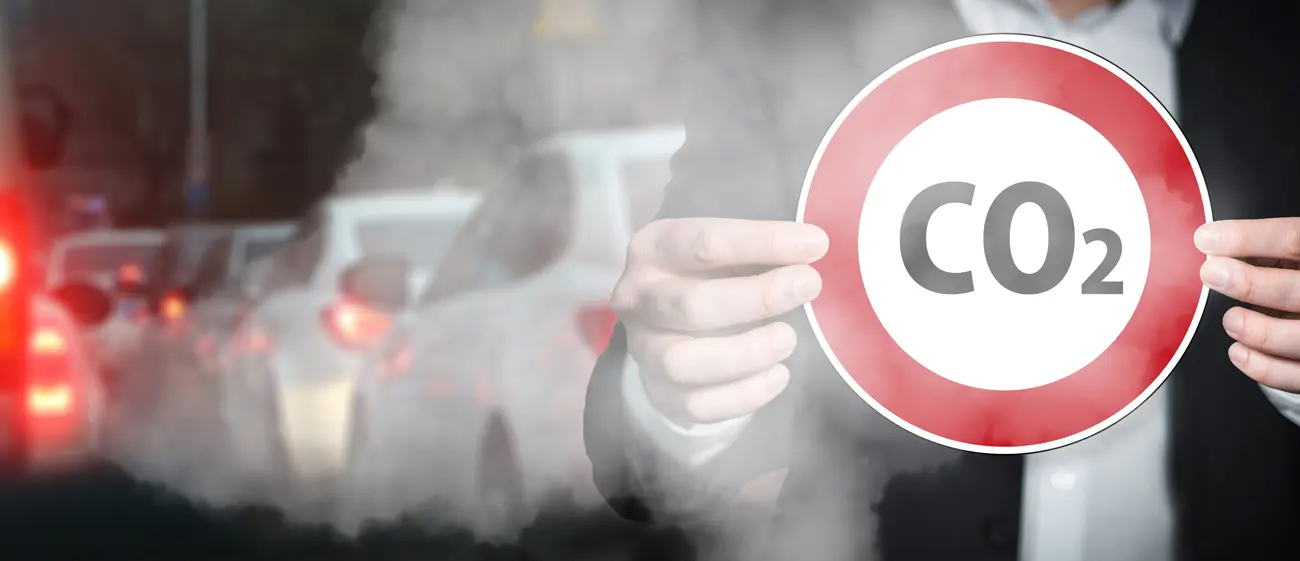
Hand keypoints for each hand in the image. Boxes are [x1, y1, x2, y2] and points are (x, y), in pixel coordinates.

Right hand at [611, 218, 828, 425]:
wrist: (670, 326)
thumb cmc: (708, 276)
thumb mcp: (726, 251)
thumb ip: (761, 250)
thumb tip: (811, 249)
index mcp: (652, 249)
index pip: (706, 243)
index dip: (764, 242)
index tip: (815, 245)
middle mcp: (637, 299)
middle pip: (693, 305)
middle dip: (759, 297)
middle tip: (808, 286)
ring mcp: (644, 350)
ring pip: (685, 362)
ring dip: (747, 352)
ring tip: (788, 339)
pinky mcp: (662, 393)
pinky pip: (699, 405)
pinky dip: (746, 394)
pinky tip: (778, 374)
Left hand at [1195, 218, 1299, 389]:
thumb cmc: (1299, 282)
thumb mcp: (1291, 259)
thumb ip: (1265, 251)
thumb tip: (1215, 246)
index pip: (1294, 239)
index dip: (1250, 238)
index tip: (1209, 239)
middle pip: (1297, 289)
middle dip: (1249, 282)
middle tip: (1213, 274)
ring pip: (1298, 337)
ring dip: (1254, 329)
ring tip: (1231, 320)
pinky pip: (1294, 375)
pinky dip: (1262, 367)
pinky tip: (1240, 352)